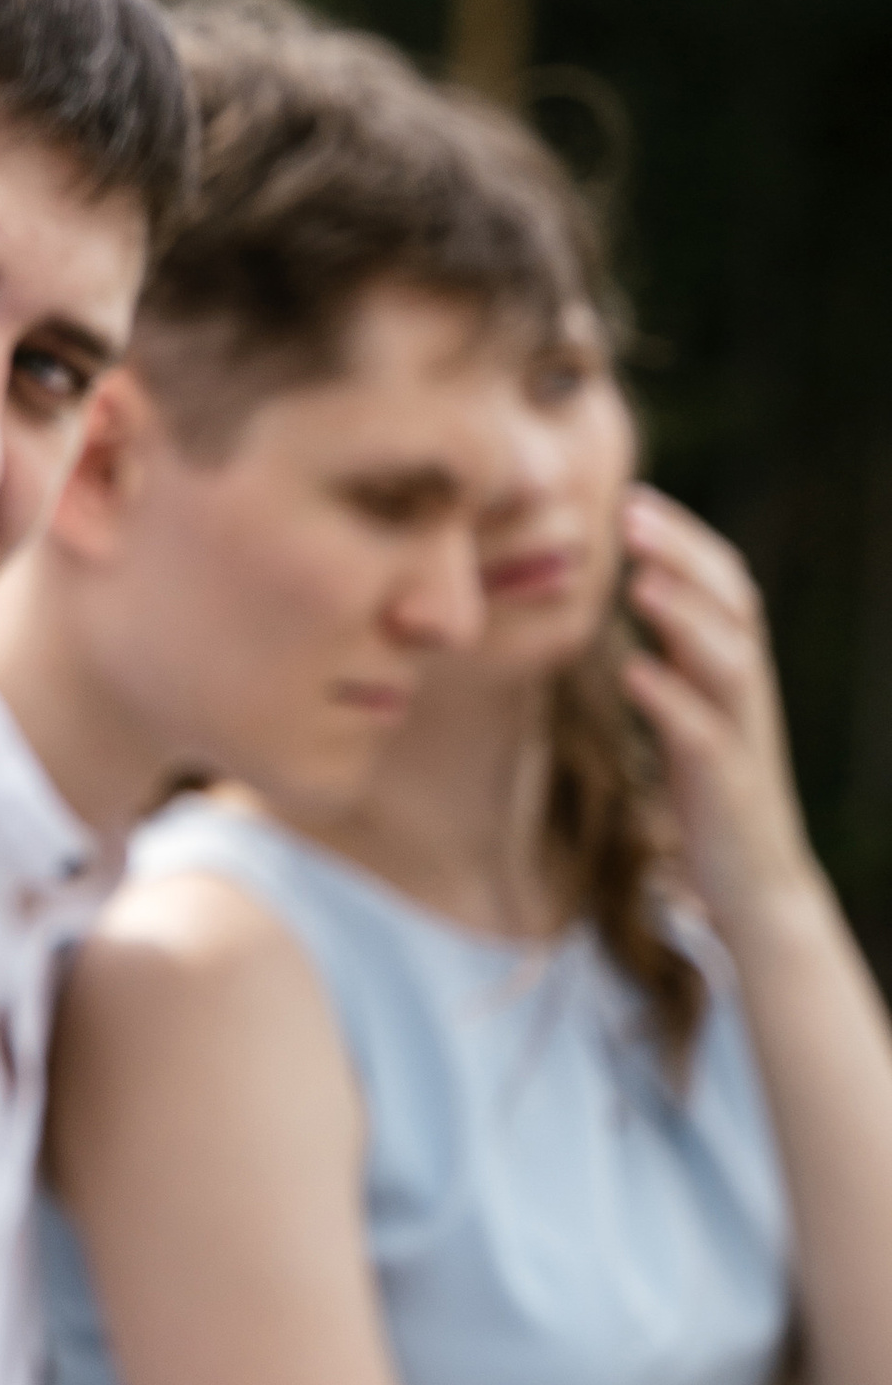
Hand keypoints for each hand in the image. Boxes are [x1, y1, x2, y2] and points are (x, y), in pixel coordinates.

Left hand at [618, 487, 817, 935]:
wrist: (755, 886)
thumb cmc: (712, 791)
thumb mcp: (694, 709)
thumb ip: (678, 653)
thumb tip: (643, 589)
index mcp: (735, 669)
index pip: (723, 584)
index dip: (684, 539)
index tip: (632, 498)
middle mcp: (746, 692)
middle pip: (732, 605)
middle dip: (683, 555)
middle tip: (630, 513)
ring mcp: (742, 736)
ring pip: (728, 661)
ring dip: (684, 616)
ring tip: (637, 581)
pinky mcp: (727, 784)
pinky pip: (703, 734)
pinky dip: (671, 698)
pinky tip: (634, 671)